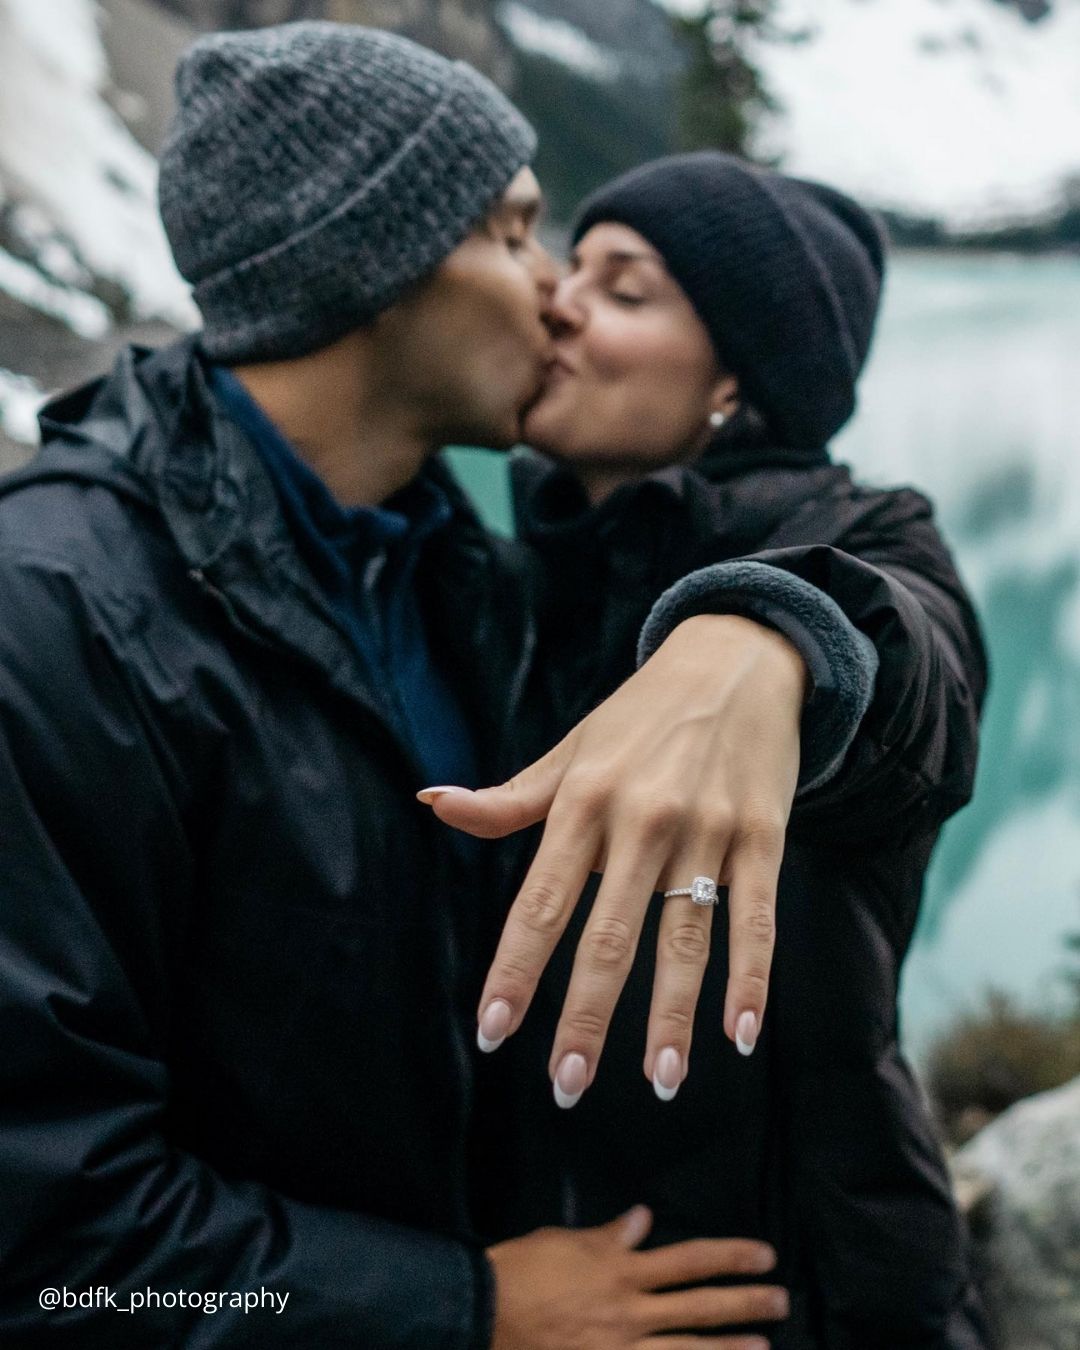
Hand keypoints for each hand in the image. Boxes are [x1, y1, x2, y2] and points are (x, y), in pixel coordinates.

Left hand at [419, 614, 804, 1102]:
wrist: (736, 656)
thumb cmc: (639, 716)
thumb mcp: (570, 749)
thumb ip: (509, 798)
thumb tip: (434, 805)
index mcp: (582, 798)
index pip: (538, 902)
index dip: (514, 970)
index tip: (492, 1031)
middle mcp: (641, 817)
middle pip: (607, 933)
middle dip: (583, 1015)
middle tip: (565, 1085)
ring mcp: (706, 827)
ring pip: (685, 935)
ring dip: (670, 1015)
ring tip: (658, 1081)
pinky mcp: (762, 833)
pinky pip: (757, 916)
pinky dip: (751, 977)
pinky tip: (741, 1033)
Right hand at [487, 1205, 787, 1348]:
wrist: (484, 1312)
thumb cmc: (523, 1270)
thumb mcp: (567, 1242)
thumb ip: (610, 1236)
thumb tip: (643, 1219)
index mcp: (622, 1270)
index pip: (690, 1260)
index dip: (730, 1256)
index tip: (763, 1255)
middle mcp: (630, 1311)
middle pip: (699, 1307)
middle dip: (745, 1303)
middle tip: (782, 1300)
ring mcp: (620, 1349)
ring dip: (728, 1349)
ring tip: (763, 1348)